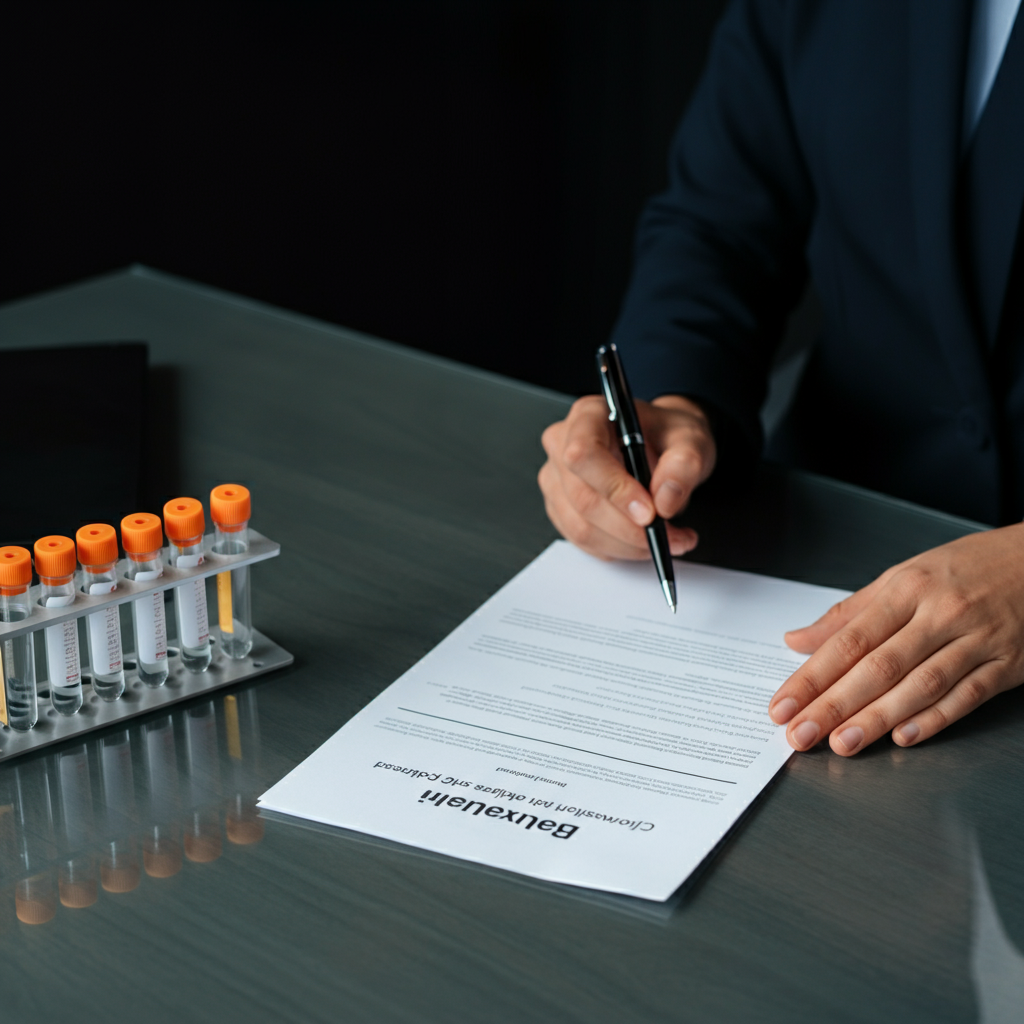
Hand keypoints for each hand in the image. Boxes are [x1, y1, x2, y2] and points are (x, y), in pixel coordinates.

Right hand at [538, 394, 715, 559]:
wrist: (661, 446)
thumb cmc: (667, 436)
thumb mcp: (690, 439)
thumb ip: (683, 464)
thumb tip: (664, 501)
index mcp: (588, 416)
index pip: (584, 454)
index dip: (614, 488)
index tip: (649, 512)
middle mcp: (563, 444)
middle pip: (584, 499)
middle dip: (630, 528)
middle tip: (670, 535)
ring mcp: (557, 479)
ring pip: (582, 527)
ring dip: (627, 545)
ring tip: (666, 539)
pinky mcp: (561, 508)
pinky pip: (583, 540)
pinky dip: (618, 549)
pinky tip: (643, 540)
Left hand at [769, 524, 1023, 754]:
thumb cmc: (967, 568)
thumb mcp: (902, 577)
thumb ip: (848, 614)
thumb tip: (797, 640)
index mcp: (907, 590)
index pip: (848, 640)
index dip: (812, 676)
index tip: (784, 704)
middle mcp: (940, 614)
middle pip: (878, 667)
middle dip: (834, 705)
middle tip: (801, 733)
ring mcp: (976, 640)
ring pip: (920, 685)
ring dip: (877, 719)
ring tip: (842, 743)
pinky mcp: (1007, 664)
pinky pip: (967, 696)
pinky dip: (935, 719)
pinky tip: (904, 738)